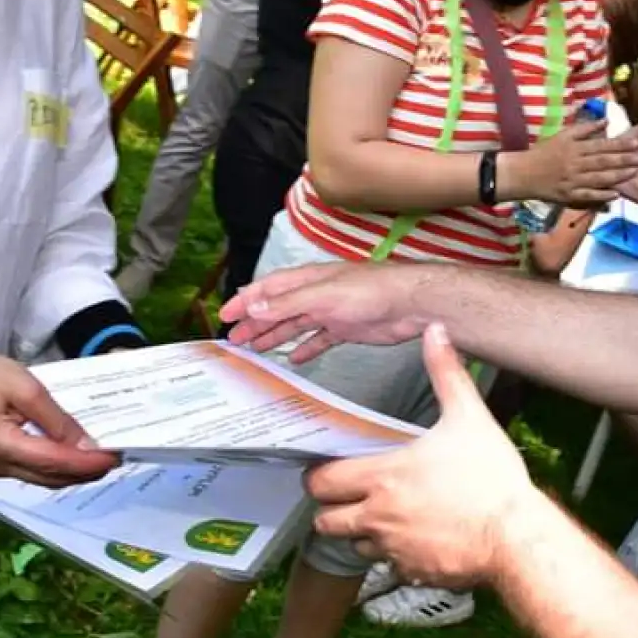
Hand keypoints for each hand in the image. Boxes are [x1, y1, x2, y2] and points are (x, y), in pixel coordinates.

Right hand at [0, 340, 118, 486]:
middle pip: (50, 478)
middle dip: (85, 472)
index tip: (117, 457)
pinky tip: (72, 454)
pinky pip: (29, 471)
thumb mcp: (24, 385)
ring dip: (71, 472)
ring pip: (41, 478)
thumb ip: (56, 419)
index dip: (88, 463)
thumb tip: (86, 444)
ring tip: (100, 457)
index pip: (54, 462)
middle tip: (116, 458)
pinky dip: (54, 466)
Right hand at [221, 261, 432, 363]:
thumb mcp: (323, 295)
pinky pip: (318, 340)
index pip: (268, 288)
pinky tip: (294, 358)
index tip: (226, 314)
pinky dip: (304, 348)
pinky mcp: (346, 329)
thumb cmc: (374, 289)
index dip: (246, 301)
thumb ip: (288, 303)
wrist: (410, 304)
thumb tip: (256, 306)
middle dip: (255, 322)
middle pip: (278, 308)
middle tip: (235, 338)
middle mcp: (317, 294)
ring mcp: (331, 312)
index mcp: (309, 279)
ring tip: (255, 349)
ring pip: (295, 325)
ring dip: (274, 336)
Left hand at [305, 324, 548, 586]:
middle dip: (331, 509)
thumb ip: (447, 373)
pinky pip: (391, 567)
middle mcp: (379, 517)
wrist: (516, 536)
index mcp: (384, 477)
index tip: (328, 470)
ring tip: (384, 517)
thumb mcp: (469, 417)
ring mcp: (394, 549)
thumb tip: (435, 331)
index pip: (322, 482)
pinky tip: (418, 540)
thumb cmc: (491, 478)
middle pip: (325, 521)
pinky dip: (396, 556)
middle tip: (348, 496)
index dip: (318, 476)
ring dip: (362, 533)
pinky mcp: (414, 573)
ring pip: (355, 546)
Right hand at [519, 119, 637, 204]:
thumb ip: (585, 128)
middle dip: (623, 160)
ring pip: (598, 178)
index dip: (619, 145)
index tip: (635, 143)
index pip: (601, 145)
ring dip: (617, 176)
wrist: (524, 173)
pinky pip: (588, 196)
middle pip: (602, 161)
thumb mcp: (563, 136)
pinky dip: (602, 195)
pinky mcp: (569, 196)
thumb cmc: (545, 152)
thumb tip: (606, 121)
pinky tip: (616, 194)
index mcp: (574, 148)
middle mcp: (575, 163)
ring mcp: (572, 181)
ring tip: (633, 173)